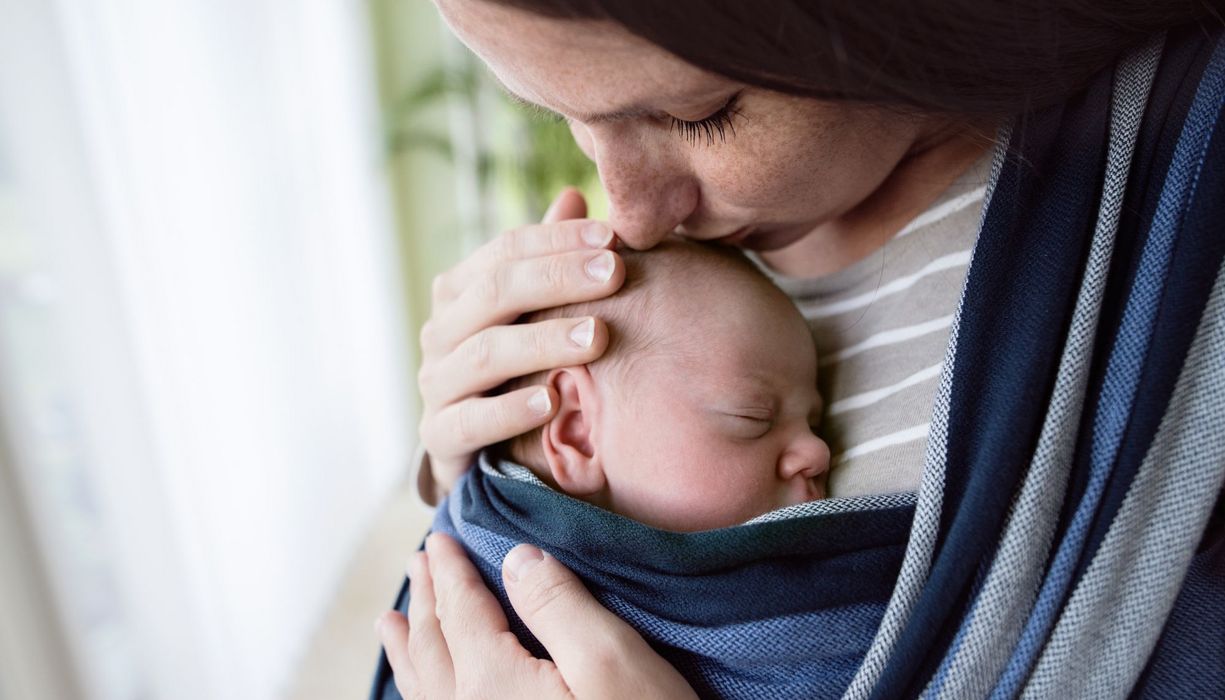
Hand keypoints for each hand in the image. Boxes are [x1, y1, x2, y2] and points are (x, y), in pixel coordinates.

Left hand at [376, 534, 696, 699]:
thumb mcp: (611, 659)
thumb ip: (558, 605)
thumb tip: (516, 559)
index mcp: (493, 685)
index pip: (461, 612)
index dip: (450, 571)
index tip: (438, 540)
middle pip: (435, 646)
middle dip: (427, 600)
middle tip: (419, 563)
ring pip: (424, 688)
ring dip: (409, 648)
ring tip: (390, 623)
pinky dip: (420, 689)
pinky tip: (425, 690)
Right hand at [416, 189, 623, 502]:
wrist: (483, 455)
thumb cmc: (519, 369)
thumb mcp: (535, 313)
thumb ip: (550, 261)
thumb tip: (572, 195)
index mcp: (461, 291)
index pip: (507, 250)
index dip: (559, 239)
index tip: (614, 238)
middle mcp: (441, 332)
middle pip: (495, 292)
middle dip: (558, 279)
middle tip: (616, 273)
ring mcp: (436, 385)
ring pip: (485, 354)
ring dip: (543, 342)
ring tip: (597, 337)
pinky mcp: (439, 438)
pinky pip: (470, 421)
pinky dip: (510, 411)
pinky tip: (552, 403)